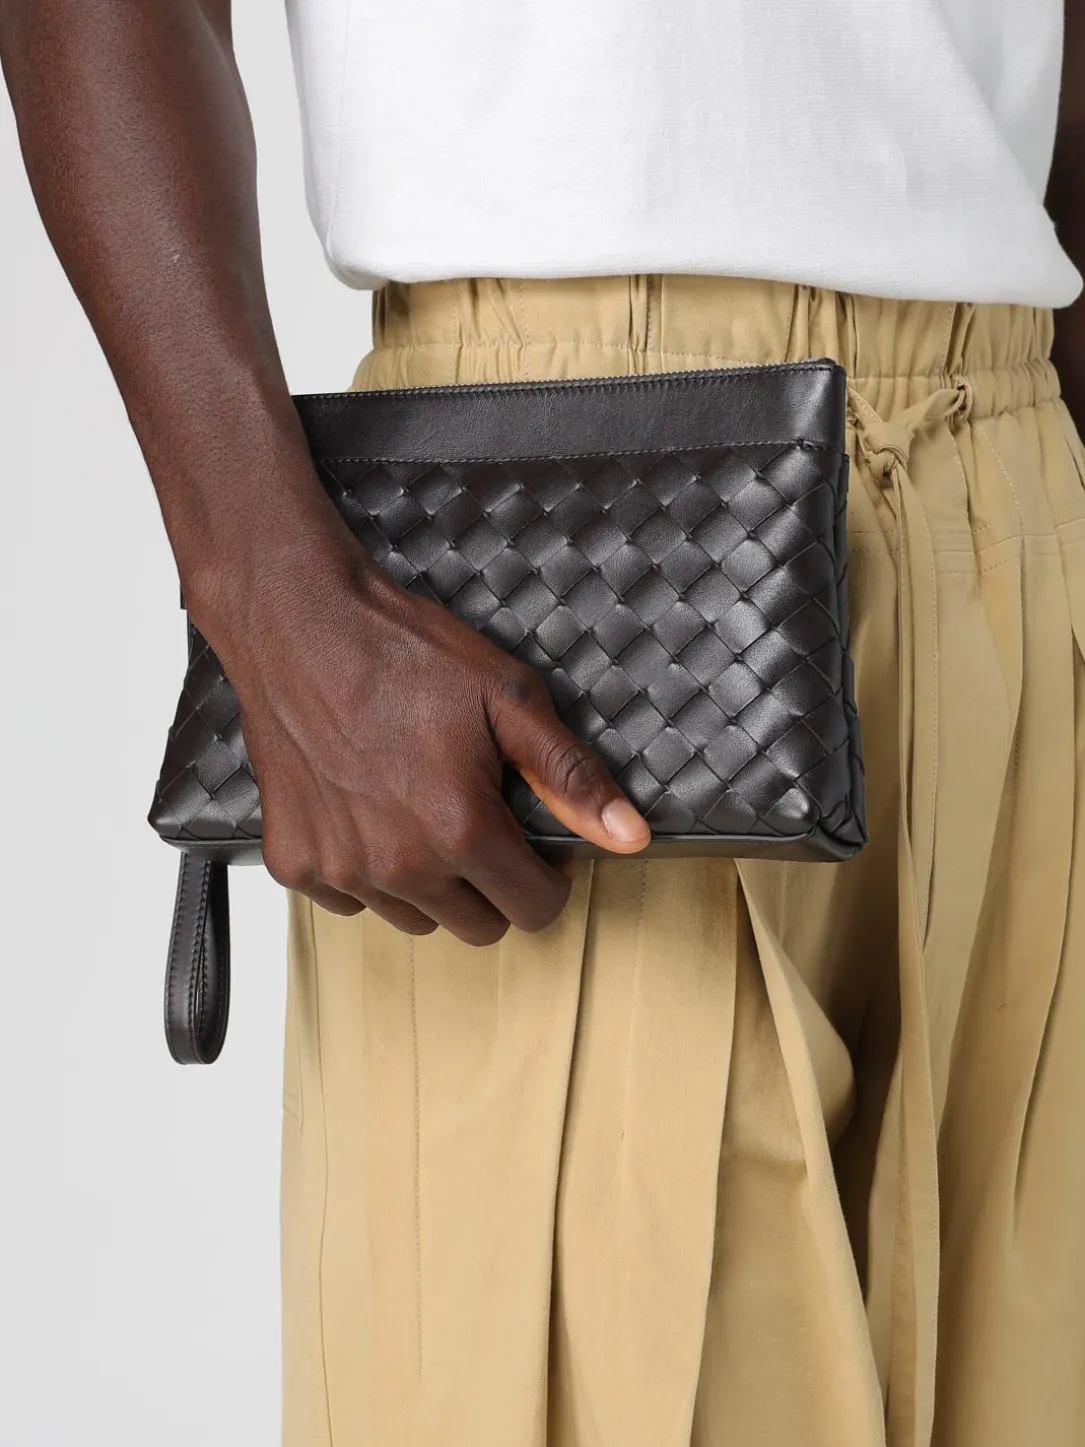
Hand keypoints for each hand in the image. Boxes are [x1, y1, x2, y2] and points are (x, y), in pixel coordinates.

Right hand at [215, 560, 649, 945]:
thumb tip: (631, 836)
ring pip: (414, 918)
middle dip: (493, 885)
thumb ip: (570, 775)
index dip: (549, 877)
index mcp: (461, 829)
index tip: (536, 842)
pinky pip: (349, 901)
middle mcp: (399, 866)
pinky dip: (366, 873)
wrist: (297, 622)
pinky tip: (369, 812)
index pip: (534, 909)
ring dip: (430, 884)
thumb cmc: (403, 651)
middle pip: (477, 926)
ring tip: (421, 810)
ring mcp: (341, 869)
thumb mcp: (508, 697)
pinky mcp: (293, 861)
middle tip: (480, 820)